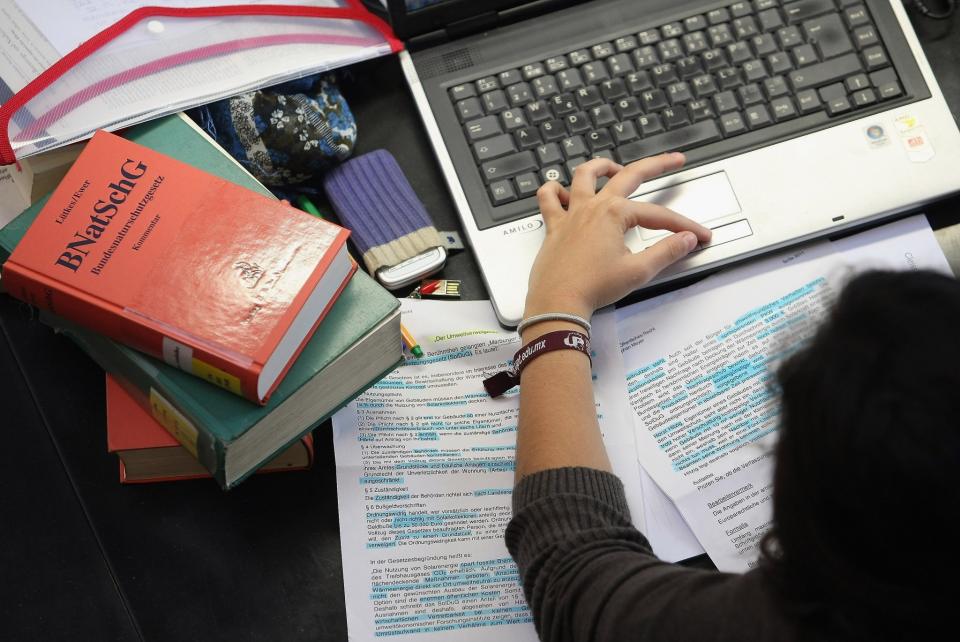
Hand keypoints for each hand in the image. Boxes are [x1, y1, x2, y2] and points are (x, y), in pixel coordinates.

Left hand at [523, 153, 711, 319]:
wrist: (558, 302)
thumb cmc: (592, 288)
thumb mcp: (637, 271)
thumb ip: (666, 252)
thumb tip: (686, 239)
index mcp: (614, 214)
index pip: (658, 216)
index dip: (683, 225)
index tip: (698, 235)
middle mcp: (592, 207)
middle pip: (630, 176)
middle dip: (657, 166)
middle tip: (674, 160)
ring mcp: (571, 214)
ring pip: (584, 176)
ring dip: (601, 167)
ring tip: (615, 167)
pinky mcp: (554, 227)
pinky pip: (548, 199)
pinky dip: (554, 190)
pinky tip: (563, 192)